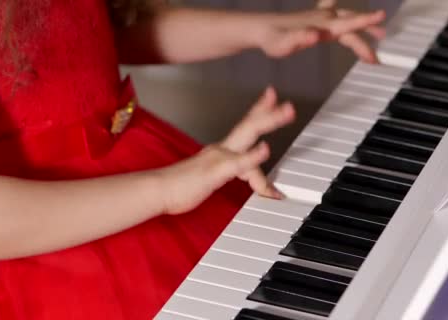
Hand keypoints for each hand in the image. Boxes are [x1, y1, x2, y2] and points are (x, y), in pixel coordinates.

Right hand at [160, 87, 294, 213]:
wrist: (158, 190)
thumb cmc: (182, 187)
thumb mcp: (217, 182)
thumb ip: (241, 178)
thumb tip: (262, 186)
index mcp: (222, 150)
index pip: (244, 127)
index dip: (260, 110)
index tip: (272, 96)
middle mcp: (222, 148)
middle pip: (250, 124)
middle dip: (271, 111)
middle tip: (289, 102)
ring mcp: (219, 156)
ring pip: (249, 133)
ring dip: (270, 120)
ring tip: (287, 110)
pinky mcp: (215, 170)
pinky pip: (238, 162)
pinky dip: (254, 155)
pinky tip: (266, 148)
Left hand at [259, 0, 385, 62]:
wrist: (260, 29)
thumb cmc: (271, 38)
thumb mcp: (285, 44)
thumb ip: (300, 38)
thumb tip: (315, 35)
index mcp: (321, 26)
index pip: (348, 24)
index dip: (365, 22)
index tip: (380, 16)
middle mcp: (323, 19)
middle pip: (352, 23)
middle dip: (368, 34)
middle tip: (378, 50)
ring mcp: (319, 18)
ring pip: (347, 19)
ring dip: (363, 26)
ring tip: (378, 34)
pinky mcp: (314, 20)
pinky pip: (335, 14)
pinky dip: (344, 15)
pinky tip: (345, 14)